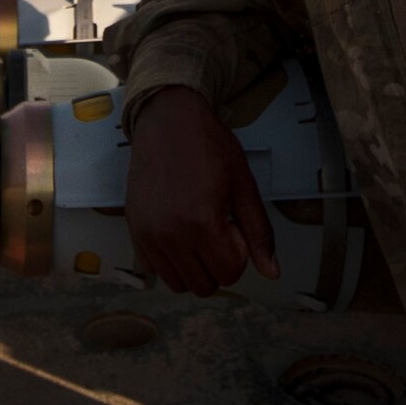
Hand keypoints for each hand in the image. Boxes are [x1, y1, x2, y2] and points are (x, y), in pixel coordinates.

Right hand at [125, 85, 279, 295]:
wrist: (168, 119)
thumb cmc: (208, 146)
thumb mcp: (243, 185)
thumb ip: (259, 232)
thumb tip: (272, 271)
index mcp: (202, 223)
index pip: (229, 274)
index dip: (238, 253)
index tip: (233, 226)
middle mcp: (170, 235)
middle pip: (204, 285)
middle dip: (218, 264)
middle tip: (217, 229)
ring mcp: (148, 234)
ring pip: (178, 283)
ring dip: (193, 266)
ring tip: (197, 231)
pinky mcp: (134, 229)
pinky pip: (153, 268)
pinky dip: (168, 261)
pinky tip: (177, 233)